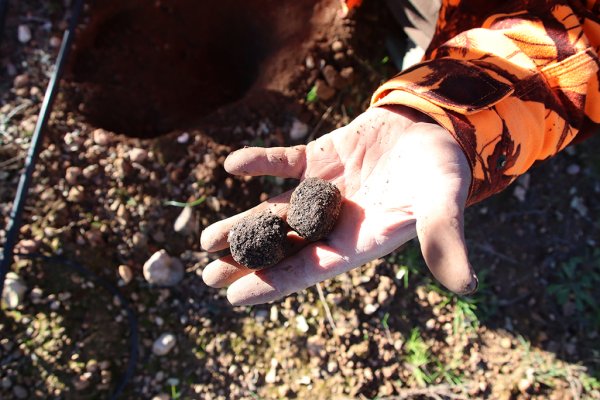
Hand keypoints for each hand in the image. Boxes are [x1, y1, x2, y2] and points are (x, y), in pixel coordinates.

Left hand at [201, 105, 477, 304]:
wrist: (437, 128)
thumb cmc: (442, 170)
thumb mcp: (444, 202)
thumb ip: (445, 237)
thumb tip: (464, 284)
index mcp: (359, 240)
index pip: (309, 269)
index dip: (272, 283)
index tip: (234, 298)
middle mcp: (335, 220)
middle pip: (283, 246)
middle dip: (247, 261)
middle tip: (207, 276)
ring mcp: (323, 190)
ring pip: (276, 211)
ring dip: (243, 224)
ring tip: (206, 240)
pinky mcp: (320, 157)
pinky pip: (285, 163)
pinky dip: (261, 162)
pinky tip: (233, 164)